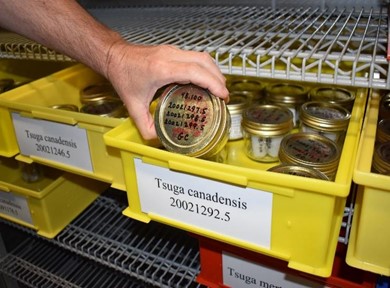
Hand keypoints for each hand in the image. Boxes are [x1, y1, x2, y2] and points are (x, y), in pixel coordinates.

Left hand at [105, 42, 228, 139]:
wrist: (114, 56)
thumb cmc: (122, 75)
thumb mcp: (132, 105)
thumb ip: (144, 126)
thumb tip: (158, 137)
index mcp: (162, 69)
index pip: (196, 72)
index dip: (213, 83)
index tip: (223, 95)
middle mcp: (170, 56)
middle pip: (205, 61)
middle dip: (219, 78)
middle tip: (224, 96)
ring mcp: (172, 50)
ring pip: (202, 56)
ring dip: (214, 71)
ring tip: (219, 88)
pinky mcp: (172, 50)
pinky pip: (195, 56)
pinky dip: (205, 67)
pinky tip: (205, 79)